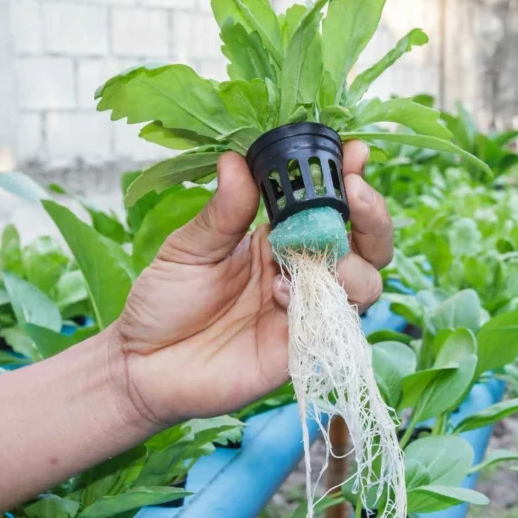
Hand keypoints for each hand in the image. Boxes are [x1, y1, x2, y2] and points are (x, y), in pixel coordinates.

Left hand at [111, 140, 393, 426]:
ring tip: (304, 258)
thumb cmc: (166, 302)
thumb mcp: (189, 248)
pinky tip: (280, 295)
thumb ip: (222, 211)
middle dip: (373, 216)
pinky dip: (319, 303)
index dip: (349, 178)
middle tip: (354, 192)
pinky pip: (335, 324)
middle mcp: (304, 271)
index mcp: (280, 237)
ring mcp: (308, 310)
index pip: (331, 204)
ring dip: (350, 264)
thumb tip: (235, 159)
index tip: (354, 152)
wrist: (143, 365)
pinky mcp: (303, 348)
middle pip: (369, 244)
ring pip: (366, 283)